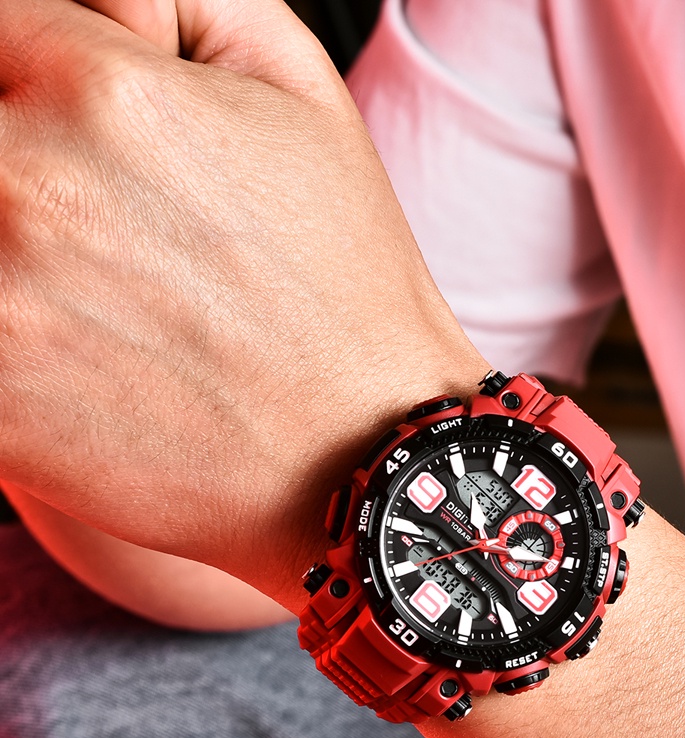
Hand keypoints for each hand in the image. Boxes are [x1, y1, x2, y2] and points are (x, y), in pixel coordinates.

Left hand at [0, 0, 484, 607]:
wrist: (362, 456)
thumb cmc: (344, 290)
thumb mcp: (298, 91)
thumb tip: (90, 6)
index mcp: (103, 93)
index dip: (34, 83)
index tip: (75, 140)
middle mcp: (28, 188)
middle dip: (25, 173)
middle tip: (106, 240)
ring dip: (16, 262)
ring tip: (103, 302)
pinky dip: (12, 342)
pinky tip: (81, 357)